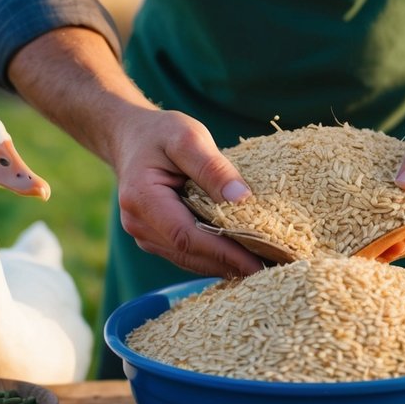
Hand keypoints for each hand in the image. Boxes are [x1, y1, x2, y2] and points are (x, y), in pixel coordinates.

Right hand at [112, 106, 266, 277]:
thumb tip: (242, 201)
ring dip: (224, 266)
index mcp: (142, 198)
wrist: (131, 137)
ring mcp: (145, 235)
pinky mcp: (156, 239)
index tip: (258, 262)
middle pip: (189, 254)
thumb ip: (213, 168)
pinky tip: (242, 258)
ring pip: (189, 259)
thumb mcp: (189, 137)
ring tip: (264, 268)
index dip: (224, 253)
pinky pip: (187, 254)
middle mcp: (139, 224)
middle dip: (230, 264)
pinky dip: (214, 258)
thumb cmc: (160, 133)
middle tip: (273, 269)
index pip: (187, 236)